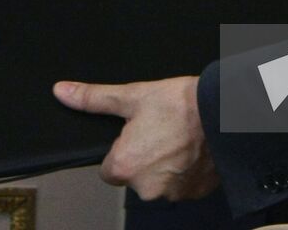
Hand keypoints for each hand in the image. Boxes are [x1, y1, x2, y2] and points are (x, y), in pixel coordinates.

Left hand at [53, 76, 217, 199]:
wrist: (225, 113)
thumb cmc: (179, 104)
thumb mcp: (132, 95)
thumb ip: (93, 99)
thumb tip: (62, 92)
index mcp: (125, 167)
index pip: (109, 169)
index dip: (121, 149)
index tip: (137, 134)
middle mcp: (147, 188)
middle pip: (135, 176)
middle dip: (145, 158)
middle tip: (161, 131)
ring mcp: (173, 194)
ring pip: (160, 181)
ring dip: (166, 165)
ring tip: (179, 138)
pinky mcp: (196, 194)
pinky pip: (183, 185)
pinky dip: (186, 171)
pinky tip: (193, 148)